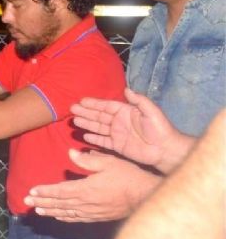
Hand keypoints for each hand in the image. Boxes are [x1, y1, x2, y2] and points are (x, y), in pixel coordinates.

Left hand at [23, 150, 161, 221]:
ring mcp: (91, 213)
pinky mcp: (98, 217)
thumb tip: (69, 153)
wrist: (146, 197)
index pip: (59, 191)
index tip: (31, 192)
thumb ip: (88, 160)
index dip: (44, 191)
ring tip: (38, 211)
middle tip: (26, 202)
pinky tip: (59, 217)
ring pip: (66, 213)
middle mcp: (85, 203)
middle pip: (58, 203)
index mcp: (85, 189)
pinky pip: (77, 219)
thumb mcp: (109, 163)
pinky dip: (65, 217)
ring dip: (50, 211)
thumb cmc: (128, 177)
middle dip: (41, 202)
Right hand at [72, 88, 187, 171]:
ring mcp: (117, 134)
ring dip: (87, 124)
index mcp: (126, 112)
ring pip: (98, 127)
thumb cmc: (160, 129)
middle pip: (99, 116)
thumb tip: (126, 89)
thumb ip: (139, 100)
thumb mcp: (151, 111)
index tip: (81, 101)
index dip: (94, 104)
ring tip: (75, 121)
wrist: (165, 149)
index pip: (106, 106)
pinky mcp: (118, 146)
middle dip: (86, 112)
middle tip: (72, 109)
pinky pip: (102, 141)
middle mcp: (119, 122)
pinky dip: (94, 138)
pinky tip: (84, 135)